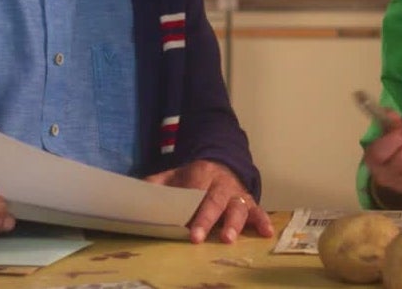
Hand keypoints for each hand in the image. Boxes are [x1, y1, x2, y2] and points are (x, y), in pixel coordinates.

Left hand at [144, 159, 272, 243]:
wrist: (221, 163)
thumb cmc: (194, 177)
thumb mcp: (174, 174)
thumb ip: (157, 183)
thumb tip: (135, 192)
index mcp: (202, 173)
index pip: (194, 190)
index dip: (188, 207)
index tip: (180, 224)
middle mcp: (222, 183)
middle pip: (215, 201)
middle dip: (206, 219)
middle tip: (196, 237)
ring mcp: (237, 192)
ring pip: (237, 206)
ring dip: (233, 223)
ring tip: (227, 238)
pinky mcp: (249, 201)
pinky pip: (257, 210)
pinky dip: (262, 220)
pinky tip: (266, 232)